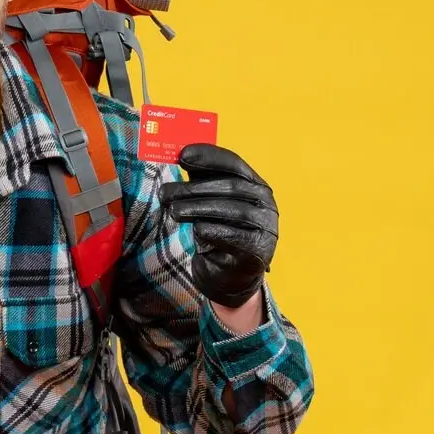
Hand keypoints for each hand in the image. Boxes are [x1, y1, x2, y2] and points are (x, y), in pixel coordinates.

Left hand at [158, 144, 278, 308]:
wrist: (228, 277)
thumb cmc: (218, 234)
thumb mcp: (208, 204)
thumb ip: (200, 182)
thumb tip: (180, 156)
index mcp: (256, 185)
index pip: (234, 163)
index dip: (208, 157)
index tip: (182, 156)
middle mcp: (267, 203)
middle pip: (231, 187)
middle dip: (194, 188)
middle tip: (166, 192)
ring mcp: (267, 227)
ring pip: (232, 210)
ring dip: (197, 208)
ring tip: (173, 211)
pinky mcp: (258, 251)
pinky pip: (234, 236)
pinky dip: (212, 230)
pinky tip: (196, 229)